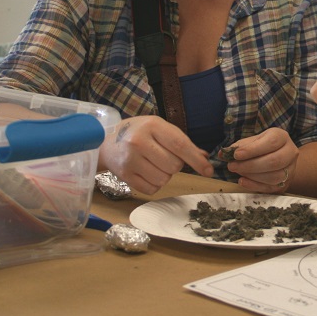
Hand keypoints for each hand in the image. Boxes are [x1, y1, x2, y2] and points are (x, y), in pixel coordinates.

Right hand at [99, 115, 213, 194]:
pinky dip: (154, 184)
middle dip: (175, 165)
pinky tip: (146, 172)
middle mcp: (140, 142)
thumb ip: (183, 143)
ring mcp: (130, 159)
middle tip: (164, 157)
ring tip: (154, 164)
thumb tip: (204, 158)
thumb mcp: (161, 129)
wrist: (108, 141)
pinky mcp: (124, 175)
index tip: (208, 171)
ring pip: (164, 179)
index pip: (180, 145)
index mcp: (153, 126)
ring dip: (165, 175)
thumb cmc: (141, 133)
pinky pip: (152, 189)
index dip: (196, 160)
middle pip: (174, 165)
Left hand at [222, 127, 297, 192]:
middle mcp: (290, 152)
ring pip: (274, 176)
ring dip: (252, 176)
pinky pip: (271, 187)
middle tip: (232, 166)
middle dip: (250, 165)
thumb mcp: (253, 141)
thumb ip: (239, 147)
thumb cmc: (263, 147)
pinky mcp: (285, 183)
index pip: (271, 142)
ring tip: (238, 172)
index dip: (253, 150)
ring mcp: (290, 169)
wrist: (280, 157)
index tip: (236, 155)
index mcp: (282, 137)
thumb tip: (222, 154)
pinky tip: (242, 181)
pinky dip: (255, 186)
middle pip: (274, 161)